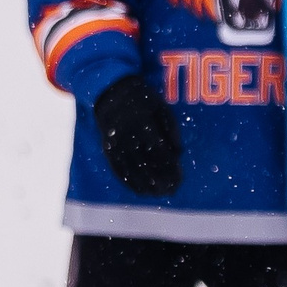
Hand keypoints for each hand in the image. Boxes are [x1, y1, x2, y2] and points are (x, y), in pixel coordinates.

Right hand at [93, 75, 182, 196]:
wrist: (110, 91)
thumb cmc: (143, 99)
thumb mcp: (162, 108)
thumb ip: (172, 129)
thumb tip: (179, 152)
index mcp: (143, 125)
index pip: (159, 152)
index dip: (170, 167)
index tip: (179, 179)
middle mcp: (127, 137)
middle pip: (144, 164)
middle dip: (159, 180)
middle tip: (171, 192)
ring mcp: (115, 144)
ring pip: (130, 169)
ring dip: (144, 185)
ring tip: (157, 195)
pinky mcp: (107, 148)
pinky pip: (116, 168)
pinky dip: (127, 181)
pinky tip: (138, 190)